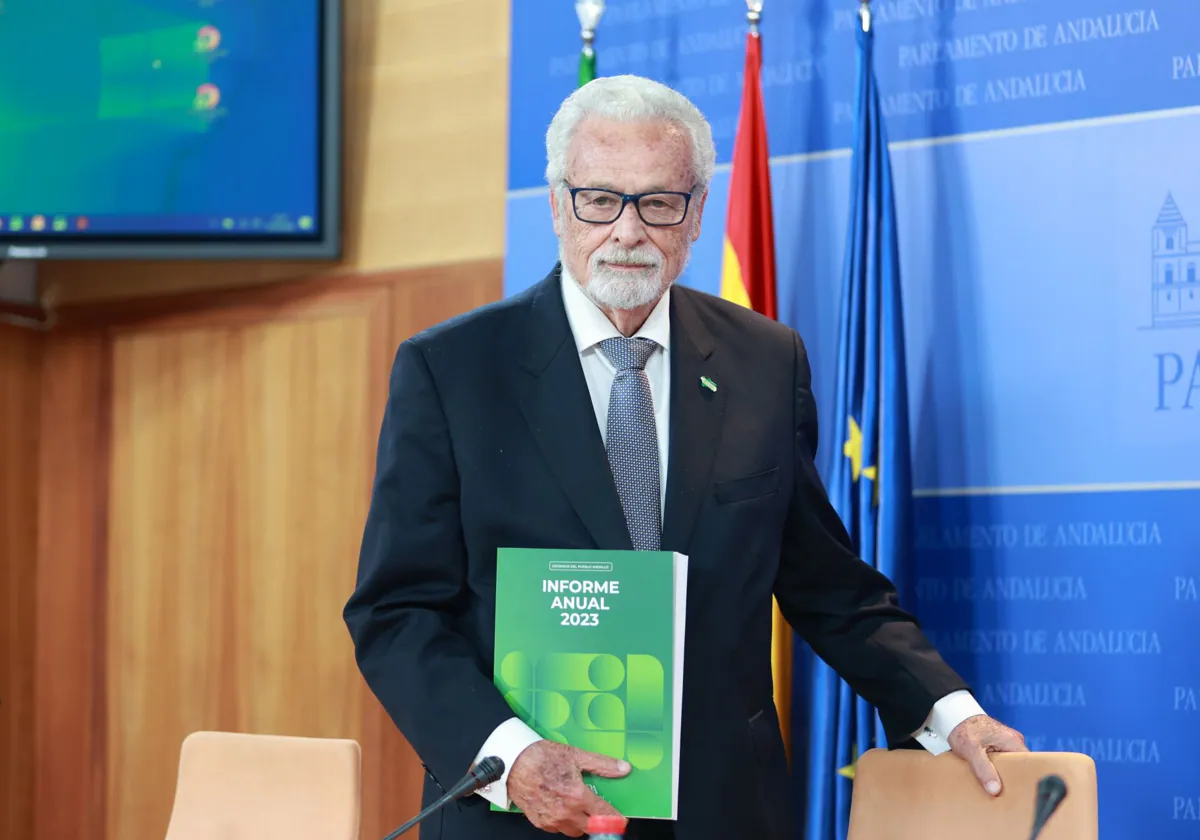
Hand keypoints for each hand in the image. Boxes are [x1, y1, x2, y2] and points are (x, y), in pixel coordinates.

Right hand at [507, 740, 630, 836]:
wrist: (512, 762)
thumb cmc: (541, 757)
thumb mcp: (575, 755)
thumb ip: (602, 764)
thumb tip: (623, 768)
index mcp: (577, 796)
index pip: (604, 814)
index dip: (615, 818)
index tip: (620, 819)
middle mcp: (566, 812)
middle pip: (591, 826)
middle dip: (596, 819)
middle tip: (596, 808)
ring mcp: (552, 819)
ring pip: (574, 831)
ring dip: (580, 822)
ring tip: (577, 806)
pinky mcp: (540, 822)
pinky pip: (558, 829)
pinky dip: (563, 822)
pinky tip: (561, 807)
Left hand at [947, 714, 1028, 796]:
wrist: (954, 716)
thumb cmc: (963, 728)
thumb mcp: (971, 750)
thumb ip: (983, 770)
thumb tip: (995, 790)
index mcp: (1013, 741)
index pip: (1028, 764)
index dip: (1024, 779)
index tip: (1018, 792)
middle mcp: (1013, 742)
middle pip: (1019, 766)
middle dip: (1011, 780)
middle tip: (1004, 794)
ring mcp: (1006, 743)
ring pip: (1009, 765)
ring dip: (1002, 775)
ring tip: (996, 789)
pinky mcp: (997, 746)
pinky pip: (1001, 761)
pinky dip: (995, 769)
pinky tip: (989, 779)